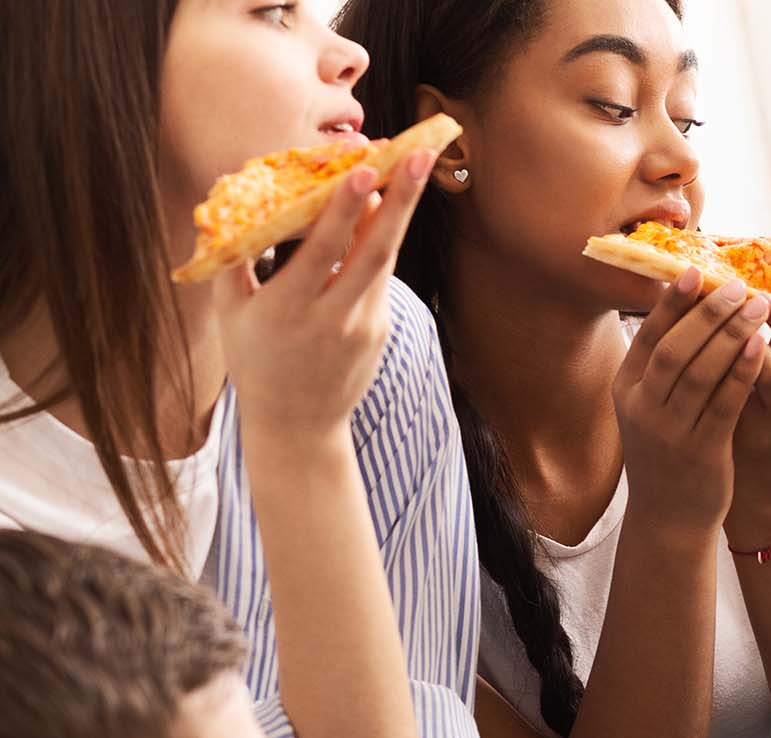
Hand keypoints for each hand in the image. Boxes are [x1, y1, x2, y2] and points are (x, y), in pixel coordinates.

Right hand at [214, 148, 436, 447]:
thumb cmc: (255, 361)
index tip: (362, 172)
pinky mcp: (381, 329)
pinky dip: (382, 238)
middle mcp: (332, 316)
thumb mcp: (231, 314)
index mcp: (287, 309)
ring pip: (385, 259)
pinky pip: (380, 275)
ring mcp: (364, 325)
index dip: (343, 211)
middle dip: (398, 200)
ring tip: (417, 165)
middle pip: (374, 251)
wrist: (298, 425)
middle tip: (419, 155)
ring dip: (400, 211)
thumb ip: (233, 262)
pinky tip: (387, 204)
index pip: (321, 252)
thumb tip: (227, 205)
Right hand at [615, 272, 769, 538]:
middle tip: (737, 286)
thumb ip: (659, 366)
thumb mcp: (649, 407)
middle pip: (675, 348)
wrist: (668, 517)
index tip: (694, 272)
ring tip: (757, 308)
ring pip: (702, 371)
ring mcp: (670, 431)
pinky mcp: (702, 450)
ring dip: (732, 334)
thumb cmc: (665, 453)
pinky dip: (744, 370)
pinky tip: (763, 345)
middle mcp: (642, 408)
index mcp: (626, 390)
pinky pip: (725, 401)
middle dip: (708, 313)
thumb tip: (682, 309)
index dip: (672, 303)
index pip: (649, 336)